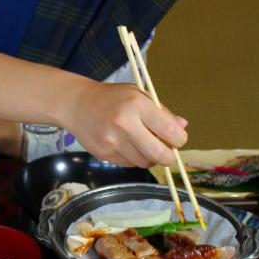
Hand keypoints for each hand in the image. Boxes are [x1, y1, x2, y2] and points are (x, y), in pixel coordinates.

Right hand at [61, 81, 187, 167]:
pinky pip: (129, 164)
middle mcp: (124, 124)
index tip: (177, 139)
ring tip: (144, 145)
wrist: (76, 105)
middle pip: (158, 154)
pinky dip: (134, 159)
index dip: (179, 140)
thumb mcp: (139, 95)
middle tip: (168, 154)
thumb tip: (182, 127)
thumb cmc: (111, 98)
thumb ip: (161, 112)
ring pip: (144, 162)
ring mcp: (112, 142)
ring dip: (150, 158)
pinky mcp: (103, 154)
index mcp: (136, 105)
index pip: (169, 131)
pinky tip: (128, 146)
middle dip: (168, 158)